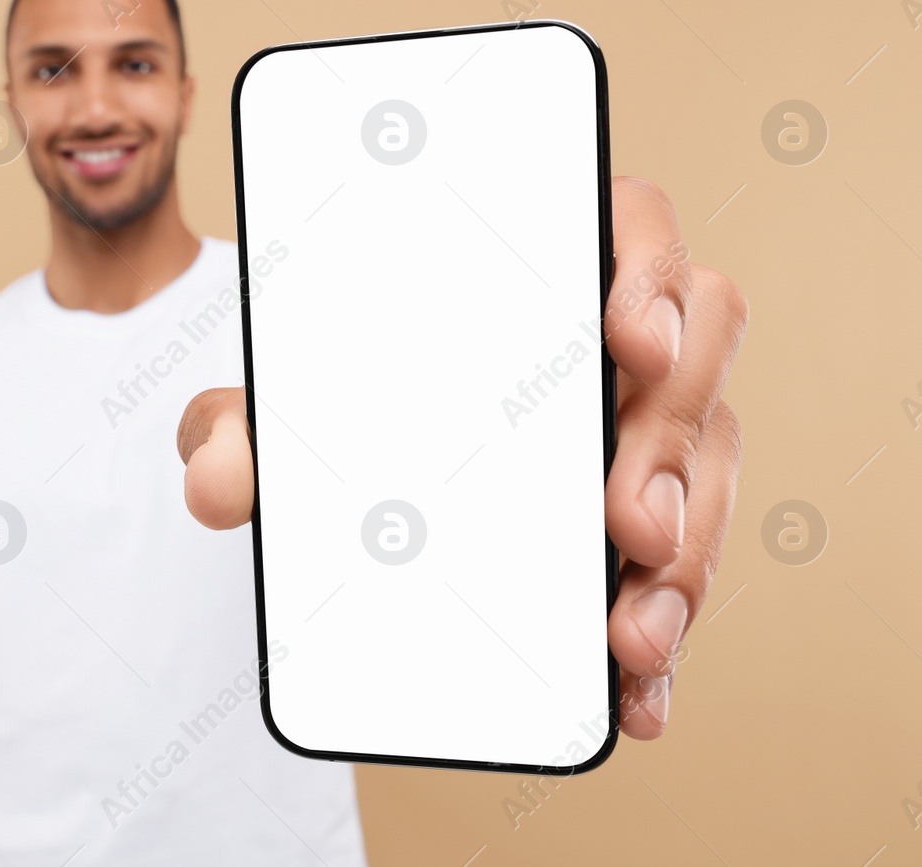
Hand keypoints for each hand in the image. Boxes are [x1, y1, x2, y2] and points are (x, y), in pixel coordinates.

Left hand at [176, 176, 747, 739]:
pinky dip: (669, 633)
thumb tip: (215, 483)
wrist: (344, 487)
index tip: (627, 344)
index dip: (650, 273)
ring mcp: (640, 429)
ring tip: (627, 636)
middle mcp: (607, 341)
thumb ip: (232, 429)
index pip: (631, 226)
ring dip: (687, 556)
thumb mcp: (270, 413)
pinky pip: (684, 565)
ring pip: (707, 469)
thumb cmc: (330, 410)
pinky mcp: (646, 519)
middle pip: (697, 356)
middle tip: (628, 526)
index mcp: (537, 269)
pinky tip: (635, 694)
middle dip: (673, 443)